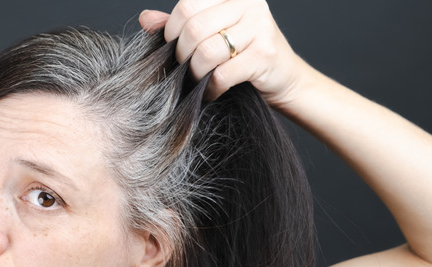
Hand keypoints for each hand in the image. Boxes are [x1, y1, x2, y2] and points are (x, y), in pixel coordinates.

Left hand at [139, 0, 310, 105]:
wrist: (286, 80)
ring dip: (196, 73)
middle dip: (182, 54)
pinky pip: (222, 73)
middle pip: (194, 27)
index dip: (172, 31)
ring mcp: (259, 27)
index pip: (187, 4)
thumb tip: (145, 19)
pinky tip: (213, 91)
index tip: (176, 49)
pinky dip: (211, 88)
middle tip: (185, 69)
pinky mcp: (265, 54)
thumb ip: (180, 26)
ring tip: (199, 80)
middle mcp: (249, 4)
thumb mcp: (212, 35)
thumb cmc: (243, 56)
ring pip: (206, 51)